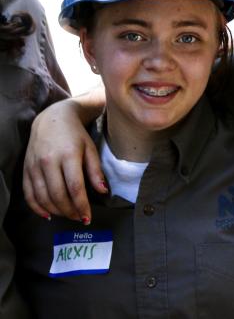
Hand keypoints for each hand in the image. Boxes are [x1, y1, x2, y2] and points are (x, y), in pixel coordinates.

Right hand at [23, 97, 105, 223]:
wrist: (52, 119)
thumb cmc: (76, 135)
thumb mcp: (91, 148)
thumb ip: (95, 171)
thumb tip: (103, 191)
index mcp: (68, 155)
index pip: (75, 187)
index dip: (81, 205)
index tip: (88, 217)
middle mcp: (48, 161)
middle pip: (57, 195)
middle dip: (69, 211)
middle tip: (79, 218)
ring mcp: (34, 166)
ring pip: (42, 197)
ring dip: (55, 211)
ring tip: (68, 215)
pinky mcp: (25, 169)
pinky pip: (28, 194)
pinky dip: (37, 207)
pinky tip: (48, 214)